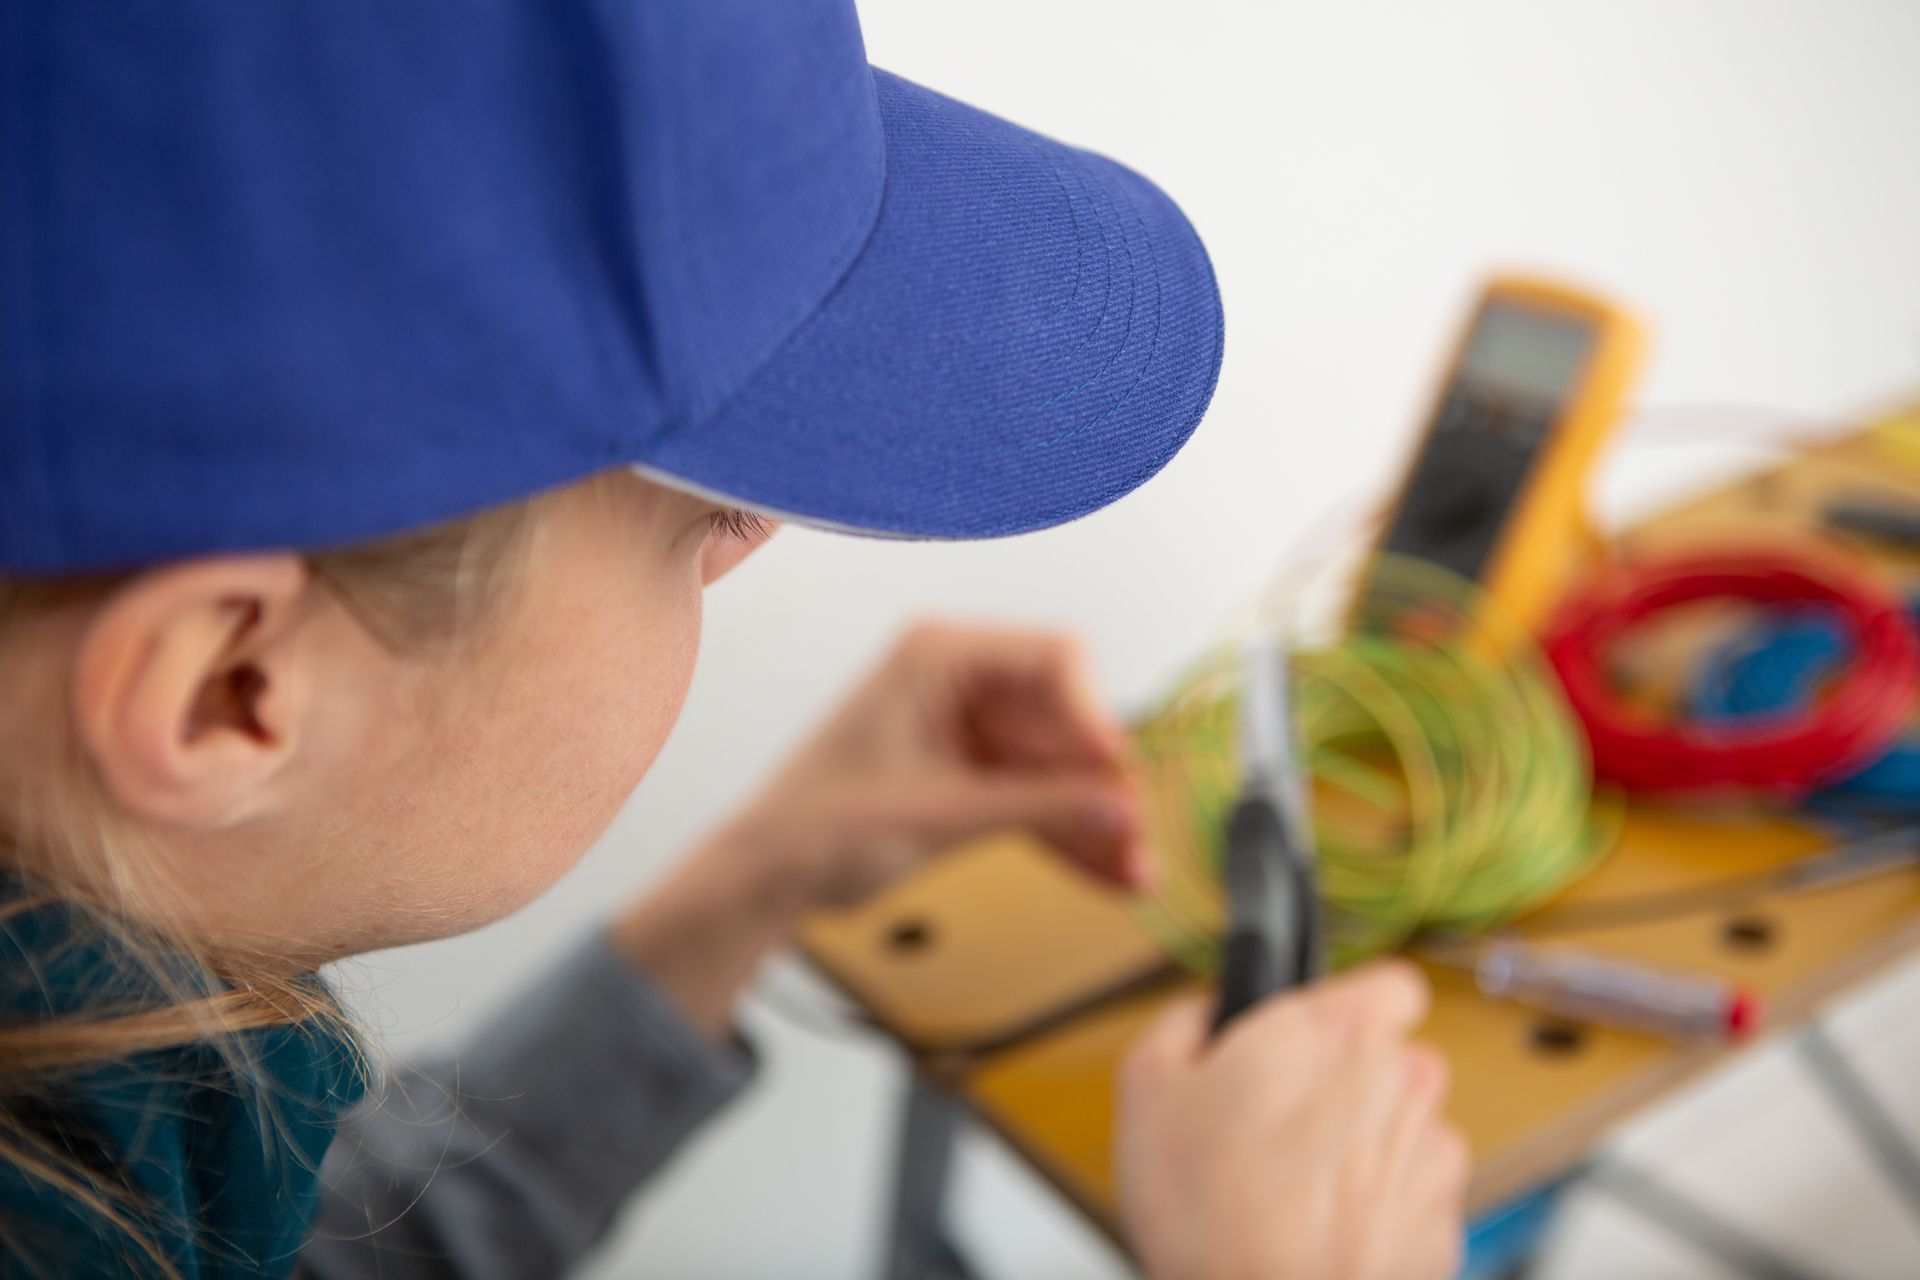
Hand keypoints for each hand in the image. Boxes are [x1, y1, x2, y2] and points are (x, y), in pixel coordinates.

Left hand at [723, 620, 1150, 908]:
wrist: (769, 877)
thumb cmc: (819, 824)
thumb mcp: (941, 814)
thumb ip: (1039, 807)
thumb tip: (1120, 807)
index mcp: (939, 654)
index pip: (1053, 658)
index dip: (1094, 714)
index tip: (1119, 769)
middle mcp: (961, 680)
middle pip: (1065, 720)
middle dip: (1102, 784)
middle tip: (1138, 833)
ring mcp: (969, 729)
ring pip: (1059, 770)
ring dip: (1095, 821)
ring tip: (1136, 871)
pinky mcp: (972, 775)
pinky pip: (1037, 800)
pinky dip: (1068, 836)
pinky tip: (1108, 874)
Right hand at [1118, 963, 1468, 1279]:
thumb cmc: (1207, 1213)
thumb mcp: (1146, 1086)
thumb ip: (1186, 1019)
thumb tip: (1206, 1011)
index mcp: (1337, 1031)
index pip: (1392, 982)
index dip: (1353, 1007)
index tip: (1318, 1035)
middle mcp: (1401, 1082)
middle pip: (1393, 1059)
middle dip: (1347, 1083)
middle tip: (1280, 1123)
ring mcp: (1431, 1156)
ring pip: (1405, 1128)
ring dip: (1366, 1146)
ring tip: (1296, 1189)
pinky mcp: (1442, 1224)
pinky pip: (1414, 1195)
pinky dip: (1379, 1208)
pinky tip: (1321, 1228)